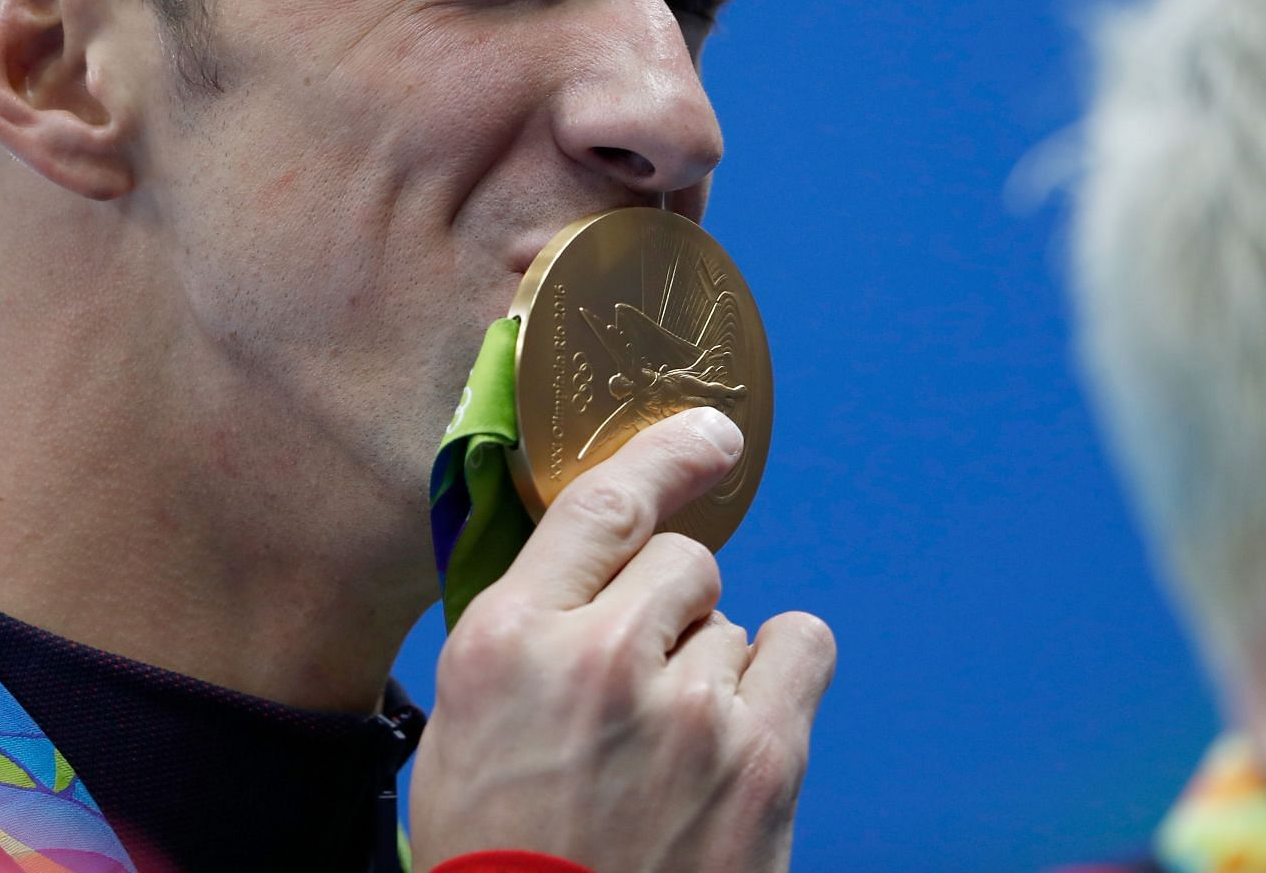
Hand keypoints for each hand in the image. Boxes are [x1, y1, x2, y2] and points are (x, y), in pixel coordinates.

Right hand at [408, 407, 835, 872]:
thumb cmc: (500, 853)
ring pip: (735, 619)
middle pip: (683, 562)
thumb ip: (529, 626)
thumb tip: (603, 556)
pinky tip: (742, 724)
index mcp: (508, 642)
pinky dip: (778, 672)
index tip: (708, 435)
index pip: (600, 506)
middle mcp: (602, 658)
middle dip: (668, 608)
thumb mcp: (466, 722)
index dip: (664, 455)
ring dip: (713, 662)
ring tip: (676, 741)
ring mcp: (692, 711)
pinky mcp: (765, 761)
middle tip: (641, 685)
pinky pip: (799, 645)